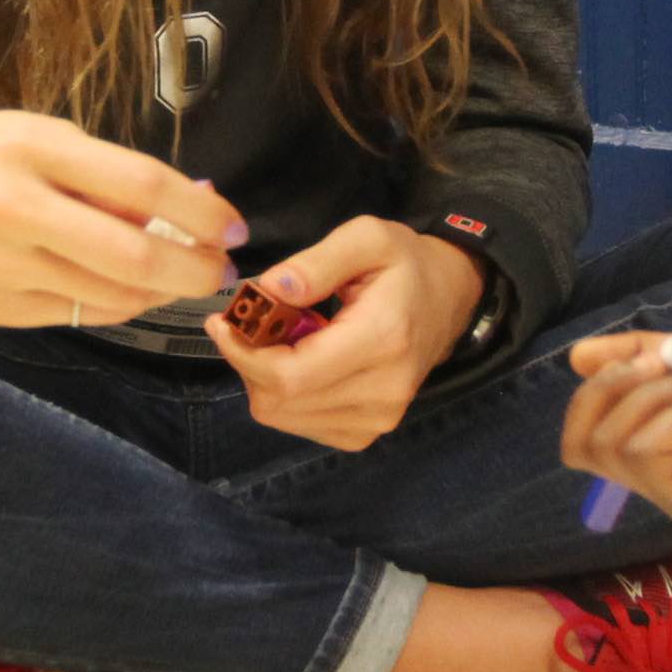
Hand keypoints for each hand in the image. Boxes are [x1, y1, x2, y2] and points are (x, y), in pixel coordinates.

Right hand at [0, 111, 236, 327]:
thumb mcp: (27, 134)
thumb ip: (98, 170)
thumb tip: (182, 205)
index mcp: (31, 150)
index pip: (141, 185)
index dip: (201, 211)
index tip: (233, 226)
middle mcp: (18, 210)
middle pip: (136, 254)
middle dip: (195, 269)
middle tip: (222, 270)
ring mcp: (6, 267)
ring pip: (112, 295)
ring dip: (162, 292)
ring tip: (183, 278)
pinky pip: (79, 314)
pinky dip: (118, 305)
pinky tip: (131, 291)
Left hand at [213, 218, 478, 451]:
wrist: (448, 299)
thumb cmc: (404, 264)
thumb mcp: (367, 237)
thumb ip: (315, 262)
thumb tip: (268, 289)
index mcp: (382, 339)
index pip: (289, 375)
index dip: (243, 354)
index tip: (223, 322)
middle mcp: (383, 391)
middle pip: (279, 401)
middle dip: (249, 362)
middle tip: (249, 325)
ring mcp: (376, 420)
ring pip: (282, 416)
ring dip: (264, 379)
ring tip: (282, 339)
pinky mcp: (365, 433)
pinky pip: (299, 424)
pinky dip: (285, 395)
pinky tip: (300, 362)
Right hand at [556, 330, 671, 524]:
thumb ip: (630, 360)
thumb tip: (576, 357)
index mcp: (651, 453)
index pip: (579, 440)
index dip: (594, 394)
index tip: (647, 358)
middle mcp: (657, 483)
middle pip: (580, 443)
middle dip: (619, 386)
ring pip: (611, 443)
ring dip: (656, 396)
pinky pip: (644, 450)